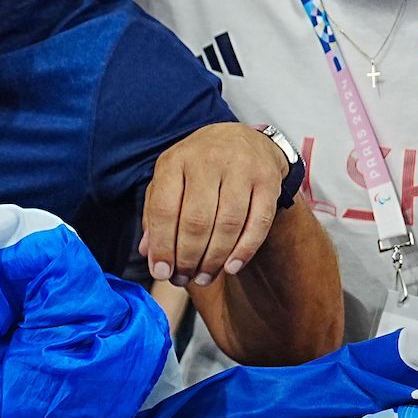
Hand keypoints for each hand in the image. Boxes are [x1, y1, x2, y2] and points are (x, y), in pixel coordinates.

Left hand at [139, 124, 287, 286]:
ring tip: (204, 277)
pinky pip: (259, 222)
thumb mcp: (169, 180)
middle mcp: (208, 161)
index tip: (161, 272)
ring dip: (214, 259)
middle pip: (197, 220)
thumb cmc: (198, 167)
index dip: (162, 245)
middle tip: (184, 278)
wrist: (241, 139)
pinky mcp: (268, 180)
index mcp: (176, 161)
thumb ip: (155, 214)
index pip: (164, 209)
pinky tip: (231, 267)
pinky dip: (245, 250)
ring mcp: (242, 168)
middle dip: (188, 257)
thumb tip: (149, 253)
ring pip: (228, 224)